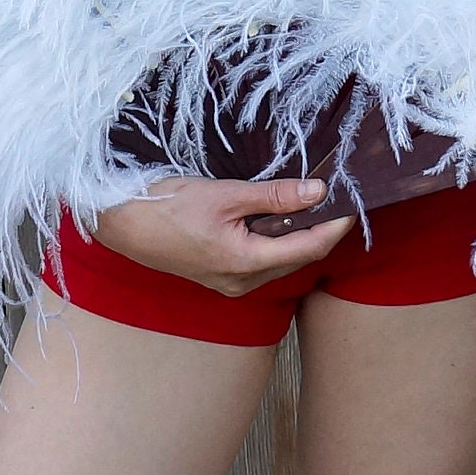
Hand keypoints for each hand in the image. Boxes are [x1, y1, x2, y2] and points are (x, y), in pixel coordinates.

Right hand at [84, 176, 353, 296]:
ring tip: (313, 204)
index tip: (354, 204)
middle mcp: (243, 282)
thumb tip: (317, 191)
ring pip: (281, 259)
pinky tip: (278, 217)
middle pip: (298, 257)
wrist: (121, 224)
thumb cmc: (166, 207)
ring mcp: (231, 283)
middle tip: (338, 199)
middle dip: (321, 230)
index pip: (309, 247)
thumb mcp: (225, 195)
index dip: (335, 226)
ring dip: (299, 235)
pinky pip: (262, 260)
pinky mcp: (222, 276)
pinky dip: (277, 240)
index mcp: (245, 263)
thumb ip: (273, 196)